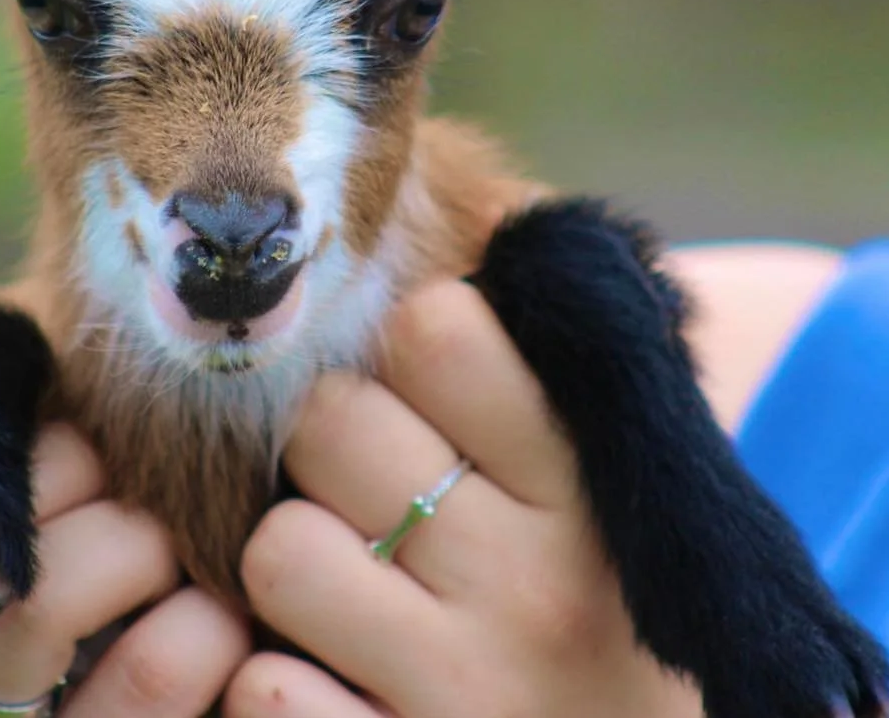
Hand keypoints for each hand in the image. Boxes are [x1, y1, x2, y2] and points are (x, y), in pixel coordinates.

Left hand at [227, 281, 701, 717]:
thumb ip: (547, 375)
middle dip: (335, 447)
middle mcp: (537, 584)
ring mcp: (469, 689)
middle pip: (333, 422)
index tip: (437, 396)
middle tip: (378, 492)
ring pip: (280, 551)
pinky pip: (265, 691)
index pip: (439, 327)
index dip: (416, 348)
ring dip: (298, 565)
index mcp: (595, 486)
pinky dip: (279, 684)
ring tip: (354, 586)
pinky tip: (331, 681)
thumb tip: (499, 218)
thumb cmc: (617, 614)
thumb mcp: (622, 491)